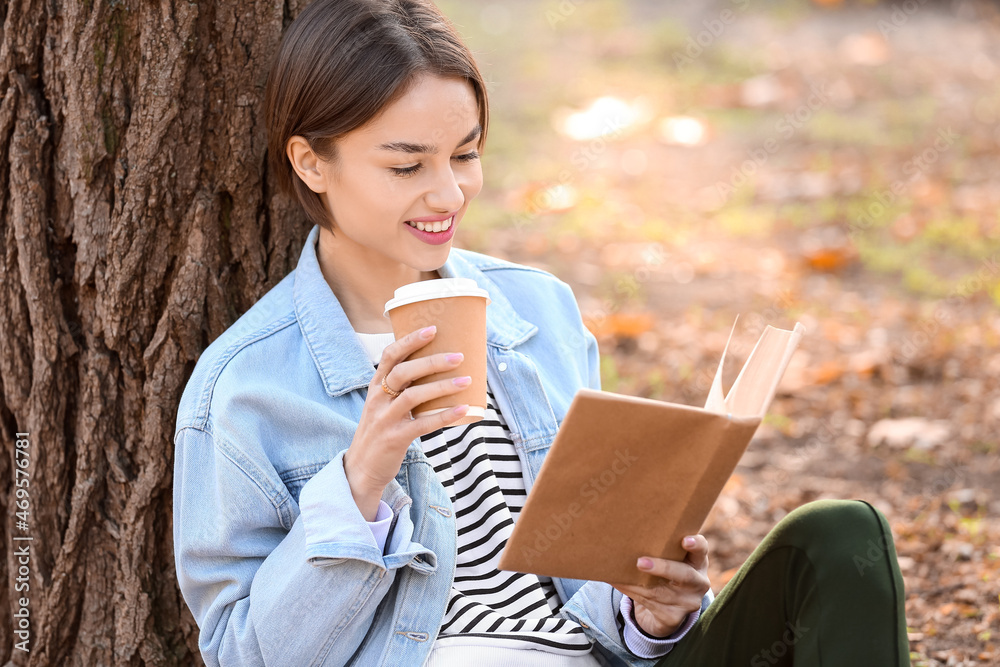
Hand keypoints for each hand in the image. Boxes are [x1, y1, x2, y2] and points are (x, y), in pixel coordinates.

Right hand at [343, 325, 470, 519]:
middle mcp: (378, 399)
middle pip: (403, 372)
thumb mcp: (384, 405)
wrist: (361, 469)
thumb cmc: (380, 432)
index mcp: (376, 387)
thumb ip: (402, 389)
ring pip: (413, 396)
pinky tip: (463, 409)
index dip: (410, 340)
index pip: (390, 356)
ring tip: (466, 380)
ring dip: (442, 386)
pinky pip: (422, 424)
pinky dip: (444, 416)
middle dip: (432, 361)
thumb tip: (439, 371)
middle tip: (458, 355)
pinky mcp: (395, 438)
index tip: (432, 329)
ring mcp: (384, 419)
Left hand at [610, 535, 711, 637]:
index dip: (696, 544)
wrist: (669, 609)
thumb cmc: (668, 573)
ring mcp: (688, 602)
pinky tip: (619, 583)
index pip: (702, 550)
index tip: (685, 540)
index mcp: (698, 562)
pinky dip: (631, 591)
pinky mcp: (673, 617)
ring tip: (619, 573)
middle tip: (640, 562)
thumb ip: (663, 548)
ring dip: (638, 582)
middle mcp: (698, 583)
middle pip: (684, 574)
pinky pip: (649, 603)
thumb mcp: (673, 560)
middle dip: (662, 567)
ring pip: (661, 592)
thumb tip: (629, 533)